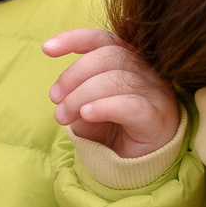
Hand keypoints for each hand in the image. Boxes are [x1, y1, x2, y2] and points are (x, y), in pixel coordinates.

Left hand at [42, 27, 180, 158]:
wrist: (133, 168)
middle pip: (108, 56)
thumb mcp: (86, 107)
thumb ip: (76, 92)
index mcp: (129, 62)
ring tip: (63, 116)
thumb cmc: (110, 132)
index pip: (103, 39)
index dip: (74, 38)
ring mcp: (157, 94)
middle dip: (73, 75)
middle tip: (54, 99)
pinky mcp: (158, 119)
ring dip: (80, 96)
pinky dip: (104, 107)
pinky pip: (131, 105)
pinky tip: (87, 114)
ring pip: (116, 79)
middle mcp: (147, 72)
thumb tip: (60, 92)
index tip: (46, 49)